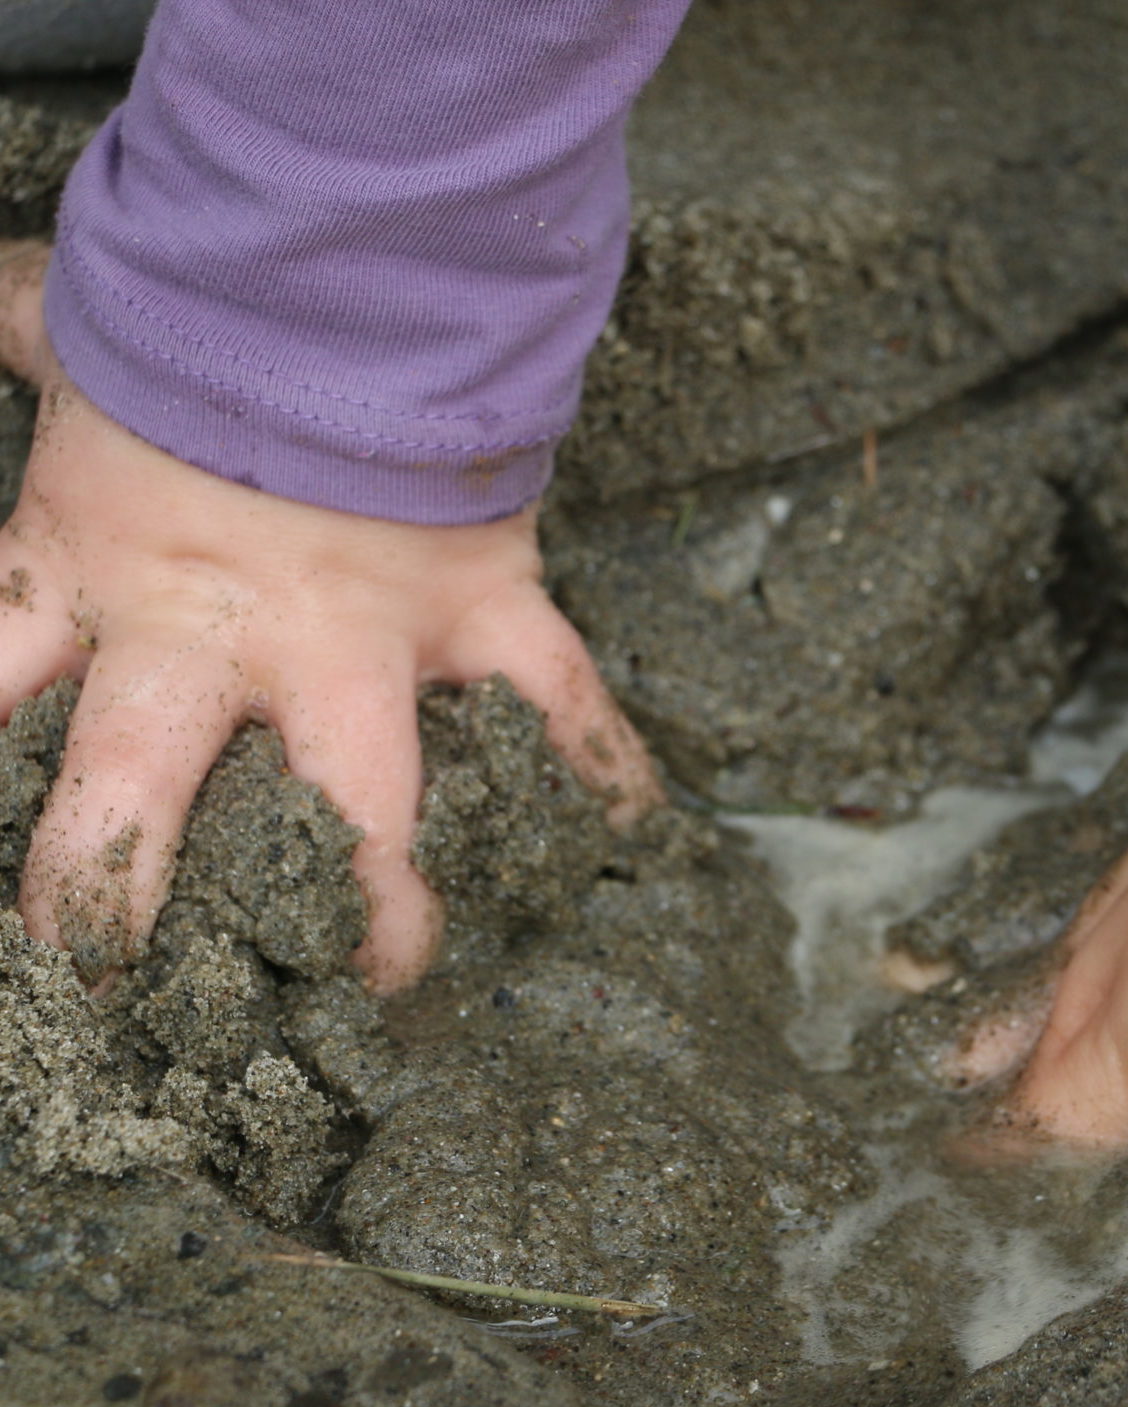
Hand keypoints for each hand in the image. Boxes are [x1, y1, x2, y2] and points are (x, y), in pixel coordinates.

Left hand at [0, 241, 660, 990]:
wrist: (360, 256)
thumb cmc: (208, 300)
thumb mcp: (80, 326)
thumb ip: (15, 328)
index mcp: (100, 569)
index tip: (15, 920)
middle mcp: (221, 631)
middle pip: (142, 796)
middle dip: (127, 904)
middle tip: (135, 989)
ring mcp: (366, 634)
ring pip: (365, 805)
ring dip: (378, 903)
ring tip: (388, 979)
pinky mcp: (486, 603)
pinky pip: (557, 704)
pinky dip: (597, 764)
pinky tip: (627, 830)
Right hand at [954, 444, 1127, 1208]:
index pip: (1054, 1128)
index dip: (1018, 1177)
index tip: (954, 1197)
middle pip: (1043, 1046)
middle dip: (997, 1101)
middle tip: (951, 1139)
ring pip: (1071, 969)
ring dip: (1021, 1023)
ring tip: (972, 1054)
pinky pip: (1123, 906)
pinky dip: (1088, 944)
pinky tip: (1107, 930)